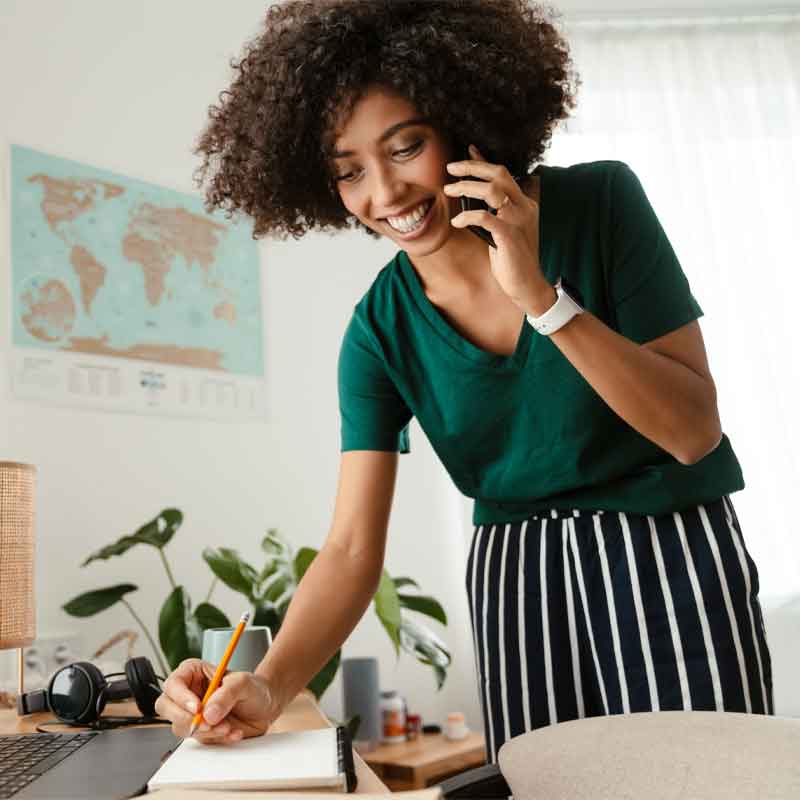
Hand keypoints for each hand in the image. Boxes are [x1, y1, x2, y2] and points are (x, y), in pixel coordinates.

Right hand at [154, 658, 284, 744]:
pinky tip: (232, 732)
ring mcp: (191, 714)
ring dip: (205, 730)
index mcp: (193, 673)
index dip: (180, 697)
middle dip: (186, 718)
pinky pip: (197, 739)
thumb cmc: (253, 688)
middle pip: (166, 706)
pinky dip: (215, 739)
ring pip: (180, 727)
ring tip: (229, 726)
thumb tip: (208, 712)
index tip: (197, 708)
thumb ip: (227, 693)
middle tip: (209, 723)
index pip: (173, 683)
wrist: (265, 708)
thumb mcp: (243, 683)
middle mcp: (187, 693)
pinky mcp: (199, 731)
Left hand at [444, 144, 553, 314]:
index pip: (504, 173)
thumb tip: (477, 190)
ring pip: (492, 191)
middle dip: (472, 167)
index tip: (467, 151)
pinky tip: (457, 221)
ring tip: (449, 191)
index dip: (484, 161)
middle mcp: (525, 207)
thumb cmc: (512, 258)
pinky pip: (486, 217)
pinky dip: (469, 215)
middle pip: (499, 174)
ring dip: (467, 187)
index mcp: (525, 203)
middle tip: (450, 169)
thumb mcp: (503, 228)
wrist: (527, 284)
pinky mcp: (509, 236)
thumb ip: (494, 208)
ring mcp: (518, 221)